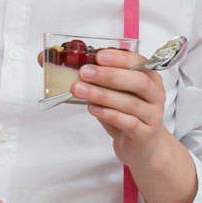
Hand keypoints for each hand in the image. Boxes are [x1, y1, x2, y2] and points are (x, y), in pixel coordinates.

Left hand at [73, 47, 197, 202]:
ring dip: (103, 95)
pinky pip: (128, 123)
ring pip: (130, 103)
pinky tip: (93, 109)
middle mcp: (155, 95)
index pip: (138, 62)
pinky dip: (109, 115)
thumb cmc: (127, 114)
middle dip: (109, 75)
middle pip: (138, 82)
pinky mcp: (144, 133)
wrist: (143, 146)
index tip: (98, 56)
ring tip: (79, 90)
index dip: (119, 58)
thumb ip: (91, 77)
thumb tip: (46, 59)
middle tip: (84, 72)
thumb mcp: (112, 92)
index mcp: (149, 78)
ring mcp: (152, 115)